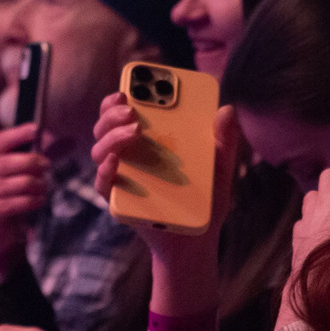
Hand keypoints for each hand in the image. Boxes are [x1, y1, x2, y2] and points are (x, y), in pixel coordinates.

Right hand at [0, 122, 49, 274]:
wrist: (1, 230)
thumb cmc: (13, 194)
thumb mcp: (25, 172)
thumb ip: (40, 156)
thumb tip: (66, 141)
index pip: (0, 141)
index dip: (17, 135)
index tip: (35, 129)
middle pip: (4, 163)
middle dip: (29, 163)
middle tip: (47, 165)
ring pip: (6, 185)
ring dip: (31, 184)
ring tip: (45, 186)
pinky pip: (7, 204)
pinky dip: (27, 201)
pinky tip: (39, 200)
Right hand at [93, 95, 242, 264]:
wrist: (196, 242)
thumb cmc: (205, 200)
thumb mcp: (219, 168)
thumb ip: (223, 140)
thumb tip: (228, 110)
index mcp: (149, 140)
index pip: (125, 112)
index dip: (119, 97)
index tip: (126, 88)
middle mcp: (130, 154)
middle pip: (106, 126)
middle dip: (113, 113)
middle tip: (132, 110)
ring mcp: (122, 177)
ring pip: (101, 150)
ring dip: (112, 137)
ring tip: (133, 132)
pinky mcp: (119, 201)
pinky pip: (103, 184)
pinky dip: (105, 171)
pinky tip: (116, 163)